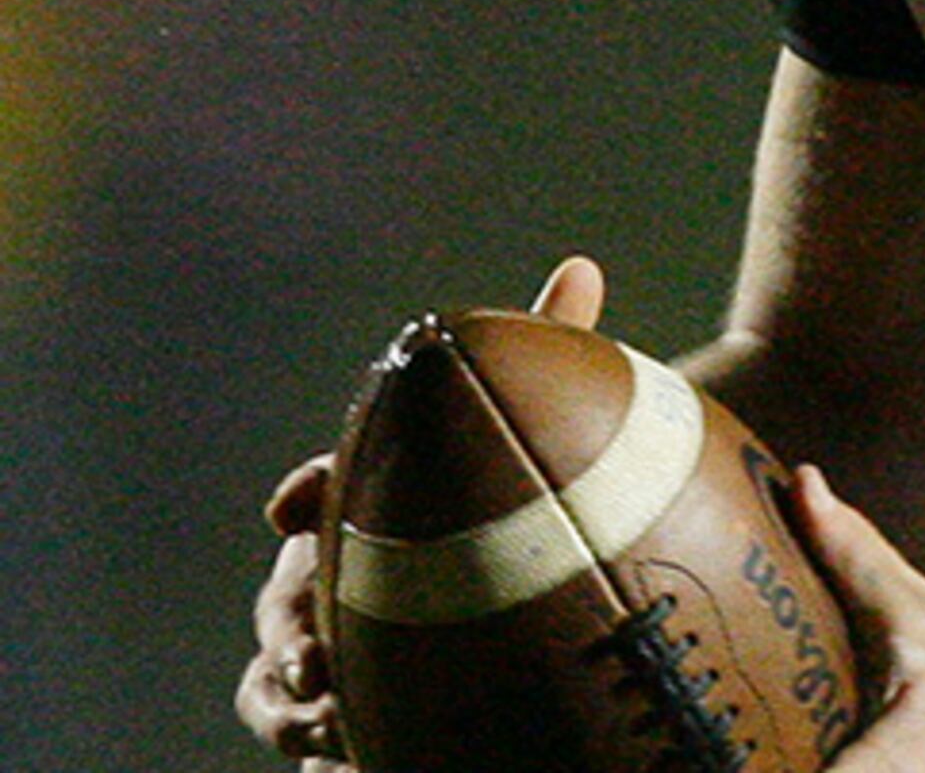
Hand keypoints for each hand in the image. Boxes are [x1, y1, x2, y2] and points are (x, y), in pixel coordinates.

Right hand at [233, 257, 608, 765]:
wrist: (538, 581)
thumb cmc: (525, 485)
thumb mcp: (539, 421)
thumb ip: (549, 348)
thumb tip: (584, 264)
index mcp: (364, 504)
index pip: (315, 503)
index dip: (305, 506)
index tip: (299, 522)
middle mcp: (331, 586)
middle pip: (279, 617)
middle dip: (287, 642)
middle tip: (317, 667)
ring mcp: (334, 658)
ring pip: (278, 698)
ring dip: (300, 717)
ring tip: (340, 735)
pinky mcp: (352, 722)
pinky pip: (322, 750)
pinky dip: (335, 759)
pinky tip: (365, 767)